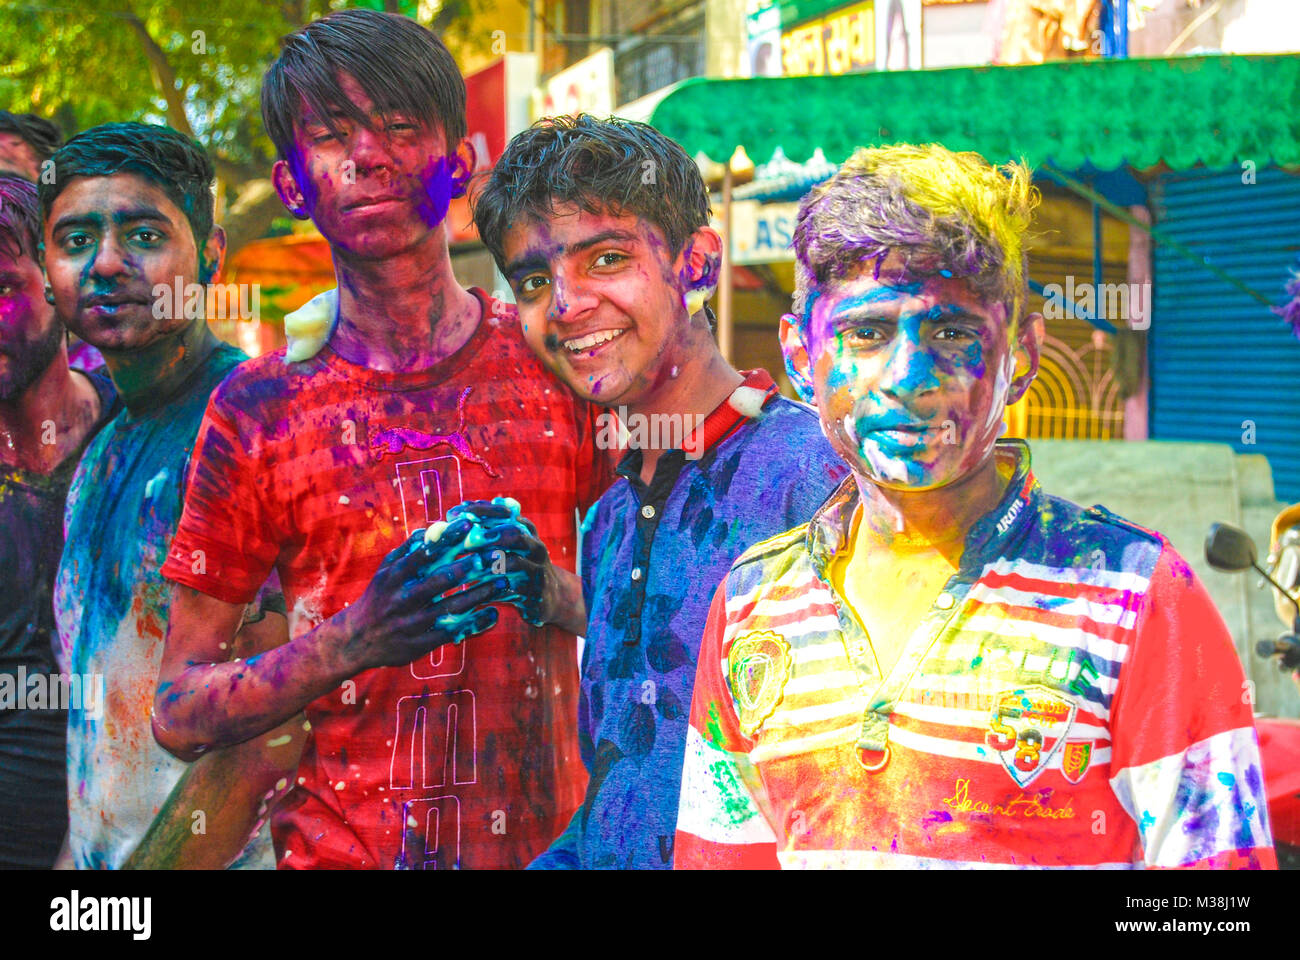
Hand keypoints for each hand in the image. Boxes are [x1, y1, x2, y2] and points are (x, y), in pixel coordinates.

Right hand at [341, 517, 508, 669]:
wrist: (356, 640)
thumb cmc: (378, 598)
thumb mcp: (385, 571)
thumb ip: (408, 550)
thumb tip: (434, 528)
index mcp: (395, 576)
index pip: (424, 554)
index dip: (447, 539)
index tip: (470, 524)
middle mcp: (403, 598)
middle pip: (440, 580)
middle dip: (470, 566)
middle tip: (496, 555)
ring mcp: (413, 623)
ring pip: (451, 606)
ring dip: (480, 594)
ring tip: (503, 581)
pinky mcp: (421, 644)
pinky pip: (452, 632)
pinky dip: (474, 624)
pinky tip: (494, 613)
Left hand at [444, 498, 557, 626]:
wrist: (550, 598)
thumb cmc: (516, 568)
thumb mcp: (506, 546)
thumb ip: (483, 531)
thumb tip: (447, 520)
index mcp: (526, 530)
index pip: (504, 512)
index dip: (479, 511)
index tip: (453, 514)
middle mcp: (534, 546)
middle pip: (514, 533)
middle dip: (487, 534)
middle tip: (464, 538)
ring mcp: (537, 570)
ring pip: (514, 562)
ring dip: (487, 562)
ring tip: (466, 564)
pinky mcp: (535, 594)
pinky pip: (512, 590)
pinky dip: (491, 590)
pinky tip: (470, 593)